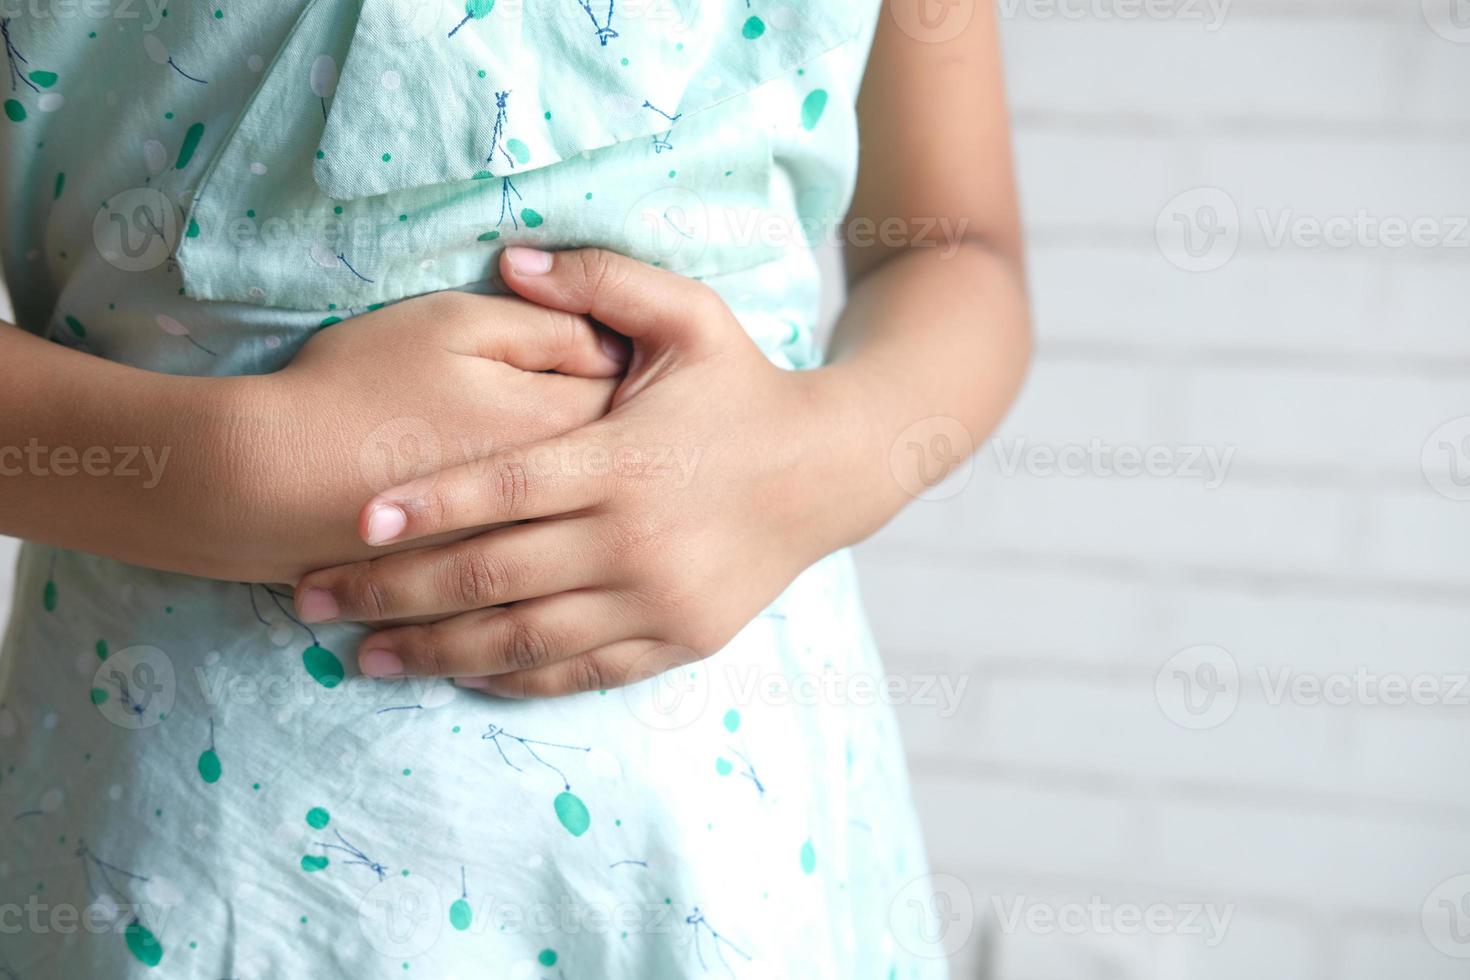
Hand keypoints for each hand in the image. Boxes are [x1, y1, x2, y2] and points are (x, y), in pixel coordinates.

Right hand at [218, 290, 625, 582]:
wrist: (268, 481)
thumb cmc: (358, 385)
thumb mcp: (454, 324)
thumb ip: (547, 323)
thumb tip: (611, 342)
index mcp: (561, 425)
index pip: (636, 395)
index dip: (637, 370)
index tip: (629, 356)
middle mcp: (560, 502)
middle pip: (626, 473)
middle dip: (629, 448)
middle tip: (622, 423)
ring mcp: (525, 555)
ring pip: (589, 537)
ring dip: (598, 512)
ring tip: (590, 491)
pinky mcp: (486, 594)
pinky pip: (546, 590)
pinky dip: (554, 572)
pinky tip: (548, 552)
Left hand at [294, 247, 876, 696]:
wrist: (832, 470)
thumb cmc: (746, 388)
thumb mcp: (691, 316)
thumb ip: (602, 282)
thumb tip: (512, 255)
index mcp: (626, 460)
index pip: (505, 488)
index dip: (426, 506)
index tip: (353, 523)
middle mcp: (636, 540)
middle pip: (492, 575)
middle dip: (392, 591)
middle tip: (311, 597)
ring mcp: (658, 600)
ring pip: (525, 639)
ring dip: (433, 650)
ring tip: (360, 655)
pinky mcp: (678, 639)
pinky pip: (580, 672)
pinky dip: (513, 676)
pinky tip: (457, 670)